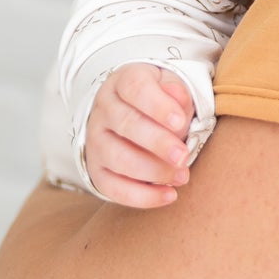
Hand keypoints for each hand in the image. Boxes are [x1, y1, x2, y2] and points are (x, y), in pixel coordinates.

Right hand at [85, 66, 193, 208]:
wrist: (127, 114)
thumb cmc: (157, 101)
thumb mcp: (168, 87)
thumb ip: (177, 92)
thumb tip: (178, 98)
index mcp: (123, 83)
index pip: (136, 88)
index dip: (158, 106)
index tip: (180, 122)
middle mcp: (104, 110)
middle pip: (127, 124)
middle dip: (158, 143)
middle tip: (183, 156)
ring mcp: (96, 141)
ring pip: (118, 158)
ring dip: (153, 170)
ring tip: (182, 176)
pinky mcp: (96, 169)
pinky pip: (113, 187)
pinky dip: (142, 196)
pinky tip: (169, 195)